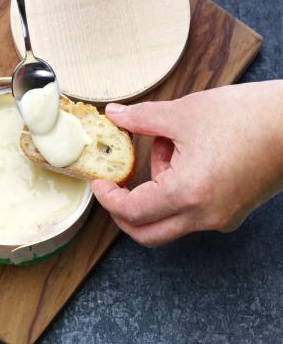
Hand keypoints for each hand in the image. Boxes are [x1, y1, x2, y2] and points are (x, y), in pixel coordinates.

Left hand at [92, 81, 282, 246]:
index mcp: (187, 194)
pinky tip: (187, 155)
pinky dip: (178, 191)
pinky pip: (193, 212)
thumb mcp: (183, 113)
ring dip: (155, 190)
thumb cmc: (248, 116)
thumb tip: (113, 114)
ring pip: (170, 219)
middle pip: (147, 233)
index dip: (108, 199)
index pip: (132, 213)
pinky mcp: (233, 212)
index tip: (100, 183)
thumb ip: (140, 118)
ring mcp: (222, 218)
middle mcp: (205, 216)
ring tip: (168, 146)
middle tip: (114, 187)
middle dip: (124, 212)